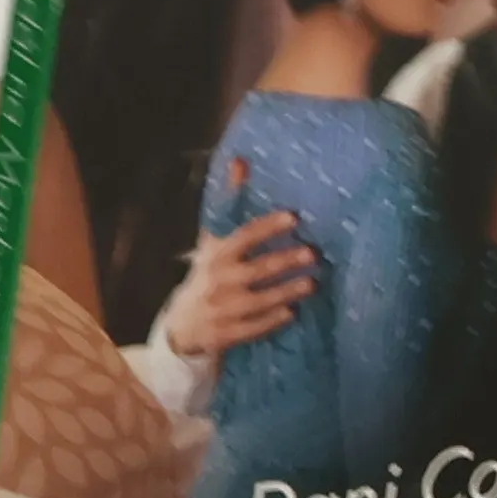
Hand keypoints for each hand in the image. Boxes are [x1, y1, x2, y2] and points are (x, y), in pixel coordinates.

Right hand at [162, 211, 315, 358]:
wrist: (183, 325)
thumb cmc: (209, 273)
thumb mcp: (213, 240)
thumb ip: (229, 202)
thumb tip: (241, 163)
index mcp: (217, 254)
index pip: (244, 236)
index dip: (268, 227)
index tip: (294, 217)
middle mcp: (219, 280)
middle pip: (257, 270)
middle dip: (285, 261)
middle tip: (312, 253)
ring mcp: (223, 309)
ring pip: (259, 300)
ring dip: (286, 292)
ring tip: (312, 284)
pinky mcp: (227, 334)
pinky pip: (254, 328)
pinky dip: (273, 320)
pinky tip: (293, 312)